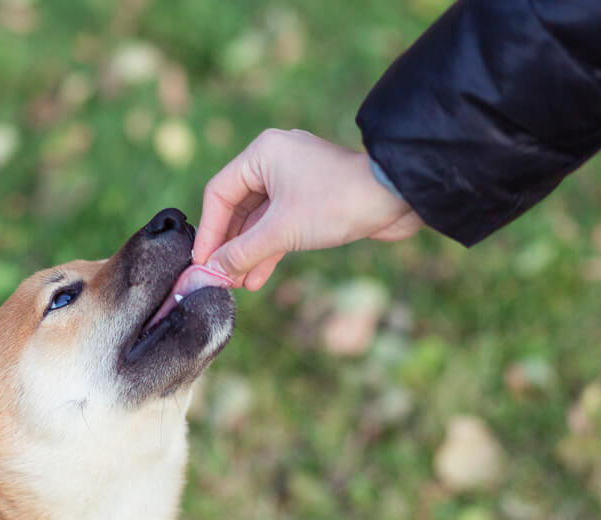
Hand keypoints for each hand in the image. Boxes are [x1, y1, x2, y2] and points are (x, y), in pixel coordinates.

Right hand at [194, 129, 423, 289]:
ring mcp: (294, 179)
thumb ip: (241, 253)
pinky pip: (279, 224)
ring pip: (259, 219)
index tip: (203, 263)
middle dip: (229, 246)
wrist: (397, 198)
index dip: (209, 232)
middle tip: (219, 277)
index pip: (218, 194)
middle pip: (237, 208)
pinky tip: (258, 276)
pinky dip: (269, 248)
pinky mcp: (312, 198)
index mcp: (261, 153)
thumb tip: (210, 274)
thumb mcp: (281, 232)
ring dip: (249, 252)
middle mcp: (274, 160)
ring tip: (238, 283)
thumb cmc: (338, 201)